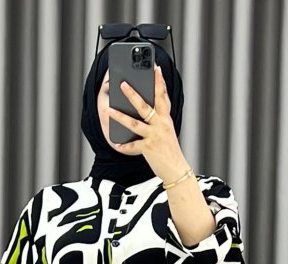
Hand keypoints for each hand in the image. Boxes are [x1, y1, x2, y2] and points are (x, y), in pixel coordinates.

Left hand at [107, 65, 189, 182]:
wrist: (178, 171)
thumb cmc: (171, 151)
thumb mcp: (168, 131)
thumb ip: (159, 119)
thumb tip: (148, 107)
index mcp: (166, 120)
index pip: (163, 97)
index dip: (160, 82)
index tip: (156, 68)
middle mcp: (160, 126)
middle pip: (145, 106)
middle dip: (133, 94)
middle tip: (122, 83)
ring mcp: (154, 137)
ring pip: (135, 124)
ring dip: (121, 116)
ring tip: (109, 109)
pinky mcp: (148, 149)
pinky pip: (133, 146)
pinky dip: (124, 146)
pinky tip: (116, 144)